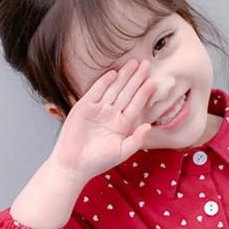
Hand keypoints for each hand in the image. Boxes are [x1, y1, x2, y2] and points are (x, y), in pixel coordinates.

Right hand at [50, 58, 157, 180]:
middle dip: (136, 78)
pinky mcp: (84, 107)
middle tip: (146, 63)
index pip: (136, 105)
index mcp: (122, 124)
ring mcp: (98, 109)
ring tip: (133, 63)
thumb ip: (136, 140)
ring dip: (123, 76)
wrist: (74, 165)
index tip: (153, 81)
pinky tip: (113, 73)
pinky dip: (103, 82)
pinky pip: (95, 92)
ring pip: (113, 89)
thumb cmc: (98, 161)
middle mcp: (111, 114)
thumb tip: (148, 126)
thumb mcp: (122, 152)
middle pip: (127, 93)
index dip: (144, 93)